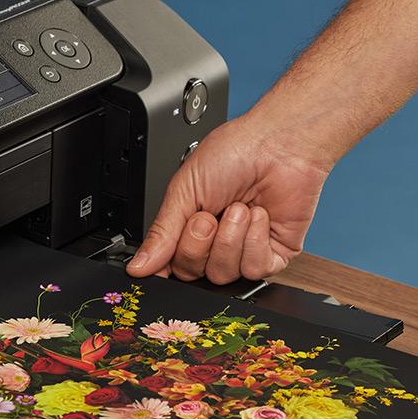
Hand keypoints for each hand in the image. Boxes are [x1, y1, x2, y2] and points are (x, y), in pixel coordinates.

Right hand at [125, 116, 329, 282]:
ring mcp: (244, 249)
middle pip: (192, 273)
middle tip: (208, 215)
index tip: (161, 257)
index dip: (164, 264)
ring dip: (229, 238)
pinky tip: (258, 216)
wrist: (278, 144)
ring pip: (223, 274)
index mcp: (190, 225)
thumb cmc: (236, 152)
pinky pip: (254, 269)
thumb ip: (162, 231)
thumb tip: (139, 265)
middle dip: (199, 242)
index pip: (169, 263)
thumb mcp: (184, 189)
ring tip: (238, 208)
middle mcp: (216, 241)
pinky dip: (254, 241)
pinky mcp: (273, 254)